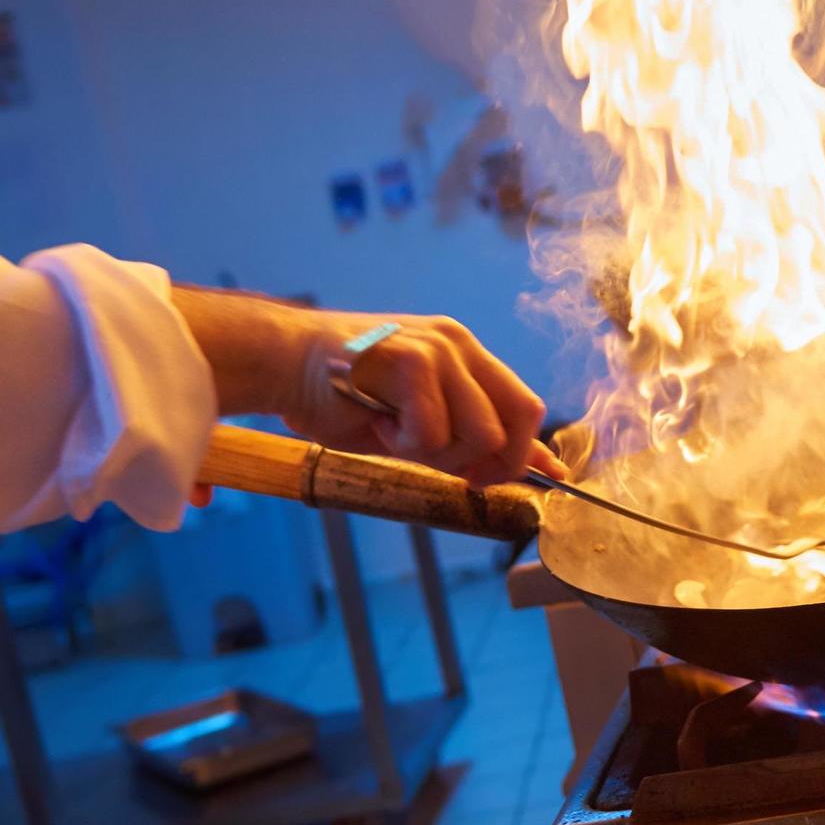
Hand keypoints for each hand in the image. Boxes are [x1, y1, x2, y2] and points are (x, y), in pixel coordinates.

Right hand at [291, 312, 563, 487]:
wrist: (284, 367)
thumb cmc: (345, 399)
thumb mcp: (421, 426)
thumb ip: (473, 440)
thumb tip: (540, 467)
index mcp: (466, 355)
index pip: (524, 404)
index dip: (526, 451)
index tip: (516, 480)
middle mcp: (459, 345)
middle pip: (515, 422)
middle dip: (485, 463)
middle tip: (439, 464)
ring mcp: (438, 349)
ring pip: (479, 433)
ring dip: (435, 452)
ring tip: (393, 431)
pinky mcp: (411, 359)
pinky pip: (433, 430)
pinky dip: (403, 442)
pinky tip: (375, 421)